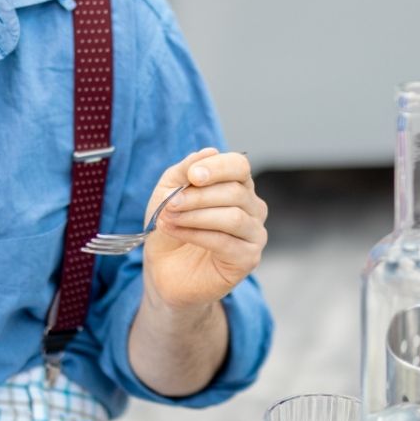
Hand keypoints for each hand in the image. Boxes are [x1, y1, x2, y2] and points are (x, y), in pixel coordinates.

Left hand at [141, 148, 267, 310]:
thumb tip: (209, 151)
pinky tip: (176, 231)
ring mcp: (254, 234)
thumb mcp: (168, 191)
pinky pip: (226, 242)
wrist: (165, 269)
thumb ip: (185, 171)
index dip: (217, 167)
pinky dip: (196, 234)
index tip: (192, 176)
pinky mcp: (248, 259)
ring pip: (233, 217)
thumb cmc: (171, 226)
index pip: (239, 166)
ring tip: (168, 219)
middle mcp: (253, 208)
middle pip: (235, 192)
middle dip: (198, 196)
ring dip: (195, 216)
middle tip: (170, 204)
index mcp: (238, 186)